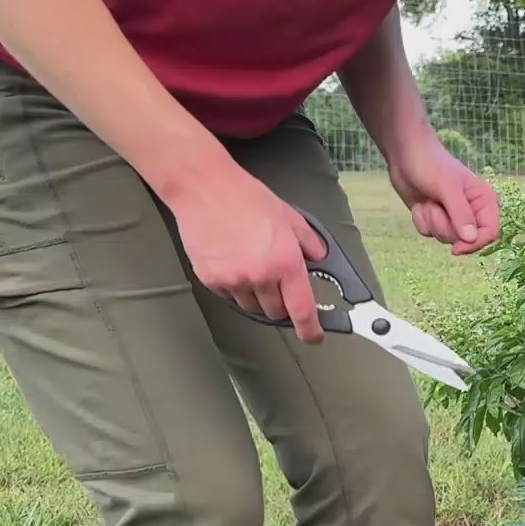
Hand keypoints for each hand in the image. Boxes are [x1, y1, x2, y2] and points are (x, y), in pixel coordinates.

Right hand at [168, 160, 329, 342]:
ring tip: (251, 265)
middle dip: (281, 303)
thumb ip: (309, 243)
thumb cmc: (246, 198)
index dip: (310, 329)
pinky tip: (233, 262)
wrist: (205, 189)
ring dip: (257, 296)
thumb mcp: (290, 218)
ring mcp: (233, 281)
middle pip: (276, 313)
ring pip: (252, 307)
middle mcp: (260, 277)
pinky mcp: (211, 279)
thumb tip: (319, 258)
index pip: (301, 310)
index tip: (313, 336)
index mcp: (285, 263)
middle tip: (277, 281)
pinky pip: (229, 296)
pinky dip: (235, 287)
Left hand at [387, 132, 499, 255]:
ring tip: (428, 200)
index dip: (475, 244)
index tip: (456, 248)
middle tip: (436, 206)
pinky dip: (421, 220)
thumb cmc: (430, 164)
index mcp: (484, 201)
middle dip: (445, 226)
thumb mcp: (447, 188)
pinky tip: (420, 203)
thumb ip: (460, 214)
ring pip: (445, 238)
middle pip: (465, 240)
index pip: (491, 232)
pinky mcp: (435, 219)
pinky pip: (429, 233)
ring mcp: (453, 217)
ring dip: (432, 221)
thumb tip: (471, 239)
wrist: (405, 155)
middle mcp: (472, 211)